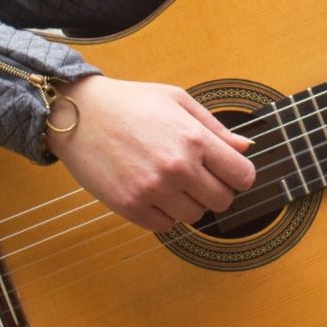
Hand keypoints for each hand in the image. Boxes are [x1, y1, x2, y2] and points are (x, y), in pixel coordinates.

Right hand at [45, 74, 255, 231]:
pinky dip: (163, 214)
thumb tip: (246, 148)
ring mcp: (153, 189)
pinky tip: (152, 191)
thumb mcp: (178, 101)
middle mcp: (177, 167)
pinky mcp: (130, 206)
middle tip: (196, 176)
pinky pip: (165, 226)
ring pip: (195, 216)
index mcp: (194, 138)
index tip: (226, 171)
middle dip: (215, 190)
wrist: (79, 114)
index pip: (243, 176)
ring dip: (188, 202)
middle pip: (222, 201)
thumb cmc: (131, 102)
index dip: (239, 175)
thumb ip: (215, 127)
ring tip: (169, 180)